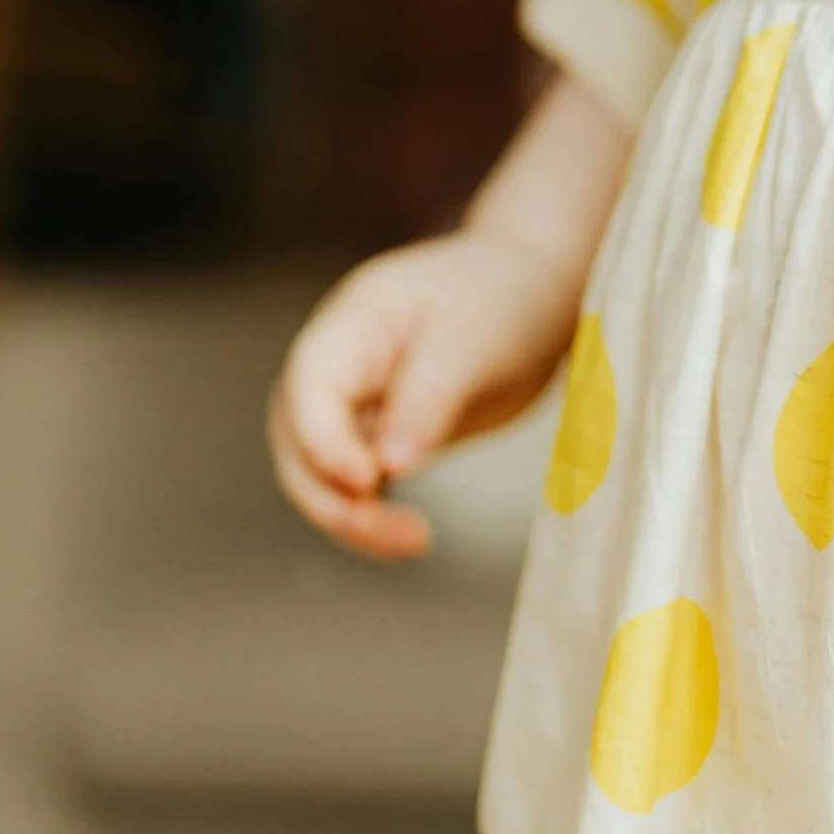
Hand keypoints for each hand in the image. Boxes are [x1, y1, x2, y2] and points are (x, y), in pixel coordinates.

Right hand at [268, 227, 580, 560]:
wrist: (535, 290)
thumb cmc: (502, 298)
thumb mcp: (470, 341)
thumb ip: (427, 400)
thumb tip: (389, 469)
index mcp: (349, 325)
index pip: (308, 388)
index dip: (323, 440)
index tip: (367, 482)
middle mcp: (338, 366)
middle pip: (299, 440)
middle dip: (332, 495)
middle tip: (397, 535)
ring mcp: (354, 401)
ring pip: (320, 471)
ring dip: (352, 515)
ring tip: (413, 542)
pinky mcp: (380, 435)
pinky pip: (357, 484)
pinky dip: (373, 515)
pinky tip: (409, 538)